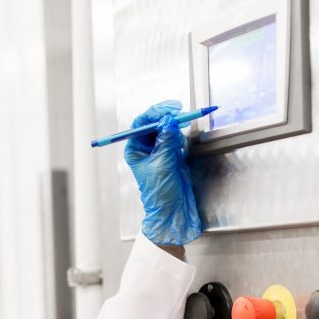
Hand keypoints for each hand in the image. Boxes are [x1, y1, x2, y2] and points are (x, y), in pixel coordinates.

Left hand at [124, 100, 201, 245]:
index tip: (169, 111)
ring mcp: (159, 149)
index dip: (155, 113)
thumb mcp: (162, 164)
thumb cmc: (159, 192)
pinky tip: (181, 142)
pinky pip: (175, 136)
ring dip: (175, 124)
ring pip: (166, 127)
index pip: (141, 123)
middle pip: (154, 122)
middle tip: (180, 112)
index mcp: (135, 149)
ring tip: (183, 128)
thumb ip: (165, 141)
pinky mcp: (171, 153)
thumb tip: (169, 121)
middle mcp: (145, 147)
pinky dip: (180, 134)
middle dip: (167, 116)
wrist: (173, 208)